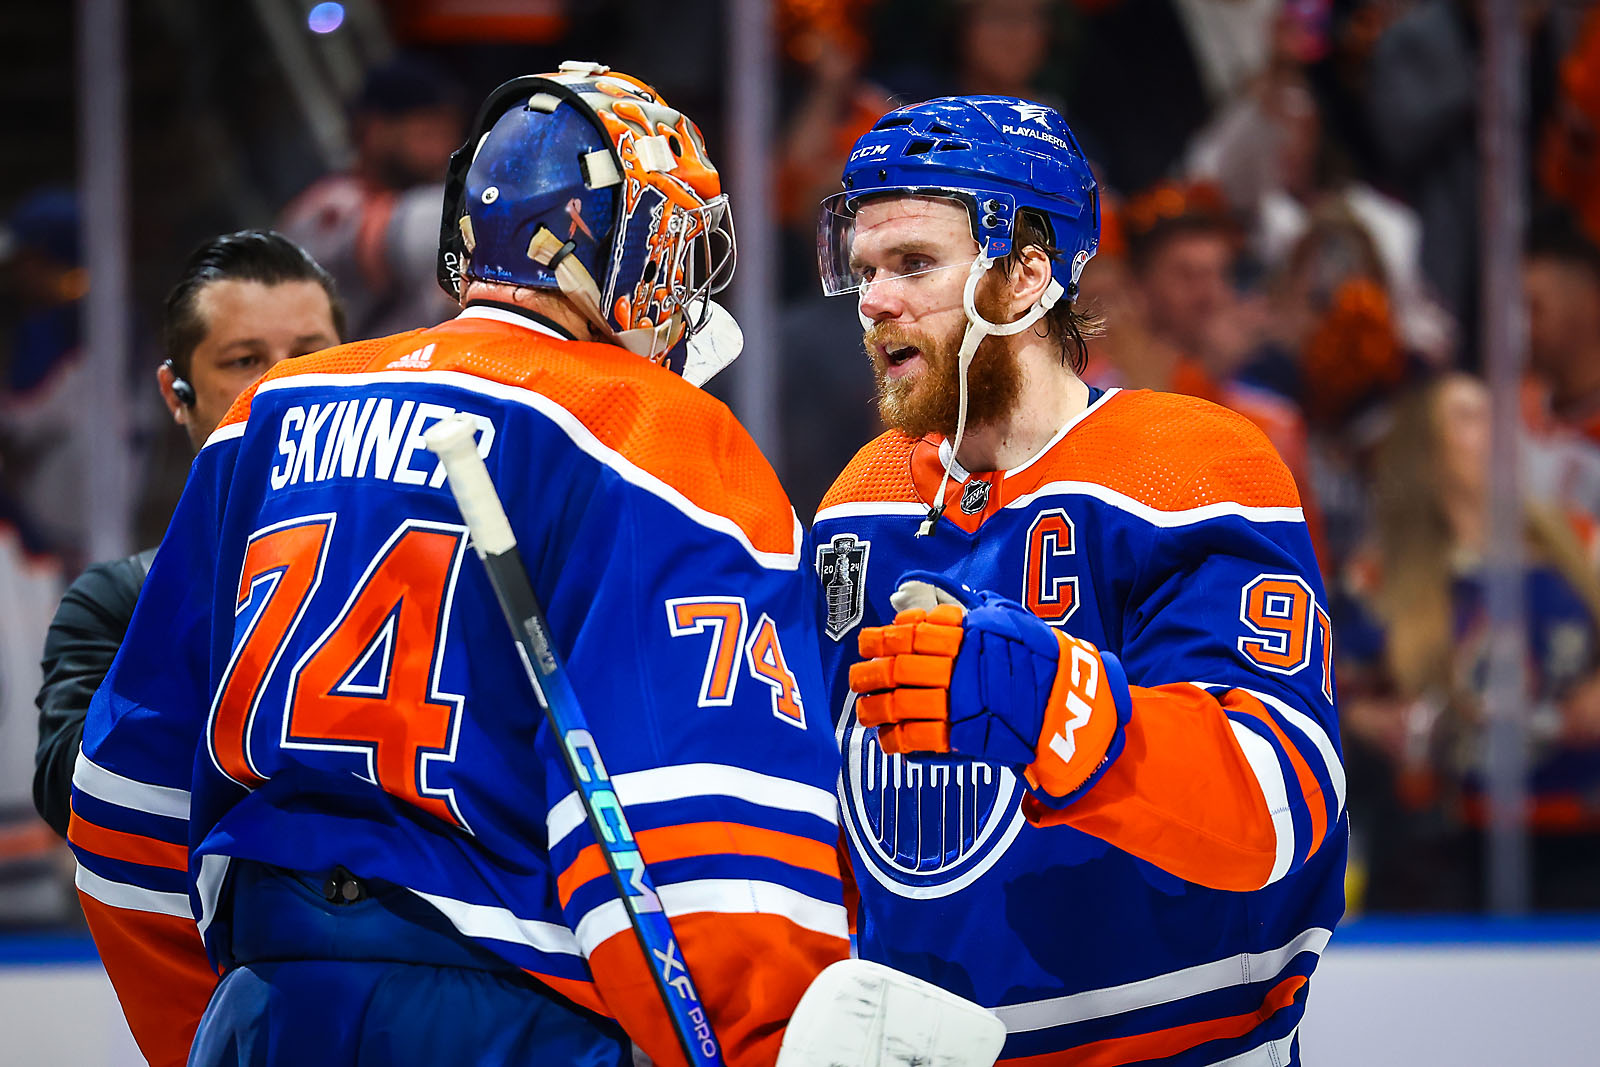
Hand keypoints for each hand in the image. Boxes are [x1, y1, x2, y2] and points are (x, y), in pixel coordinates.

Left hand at [848, 571, 1129, 801]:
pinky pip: (917, 737)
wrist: (1067, 703)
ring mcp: (959, 701)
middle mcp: (958, 665)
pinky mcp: (963, 735)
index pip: (911, 631)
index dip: (883, 637)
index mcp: (967, 634)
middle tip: (857, 677)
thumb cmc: (1037, 658)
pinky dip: (895, 739)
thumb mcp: (1005, 618)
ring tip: (865, 711)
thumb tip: (926, 587)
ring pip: (900, 703)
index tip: (867, 642)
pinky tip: (887, 738)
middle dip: (869, 673)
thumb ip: (966, 608)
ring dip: (874, 708)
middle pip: (898, 666)